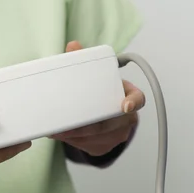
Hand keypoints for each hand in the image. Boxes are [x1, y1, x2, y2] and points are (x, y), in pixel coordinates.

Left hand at [52, 41, 144, 156]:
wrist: (104, 116)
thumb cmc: (101, 93)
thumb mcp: (96, 76)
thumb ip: (85, 62)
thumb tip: (73, 46)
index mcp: (128, 95)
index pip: (138, 98)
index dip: (133, 102)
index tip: (125, 106)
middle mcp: (126, 117)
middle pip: (110, 124)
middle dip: (87, 126)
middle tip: (67, 124)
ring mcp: (118, 134)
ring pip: (97, 137)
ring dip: (75, 135)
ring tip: (56, 130)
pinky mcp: (105, 146)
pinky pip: (90, 145)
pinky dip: (73, 141)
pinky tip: (60, 135)